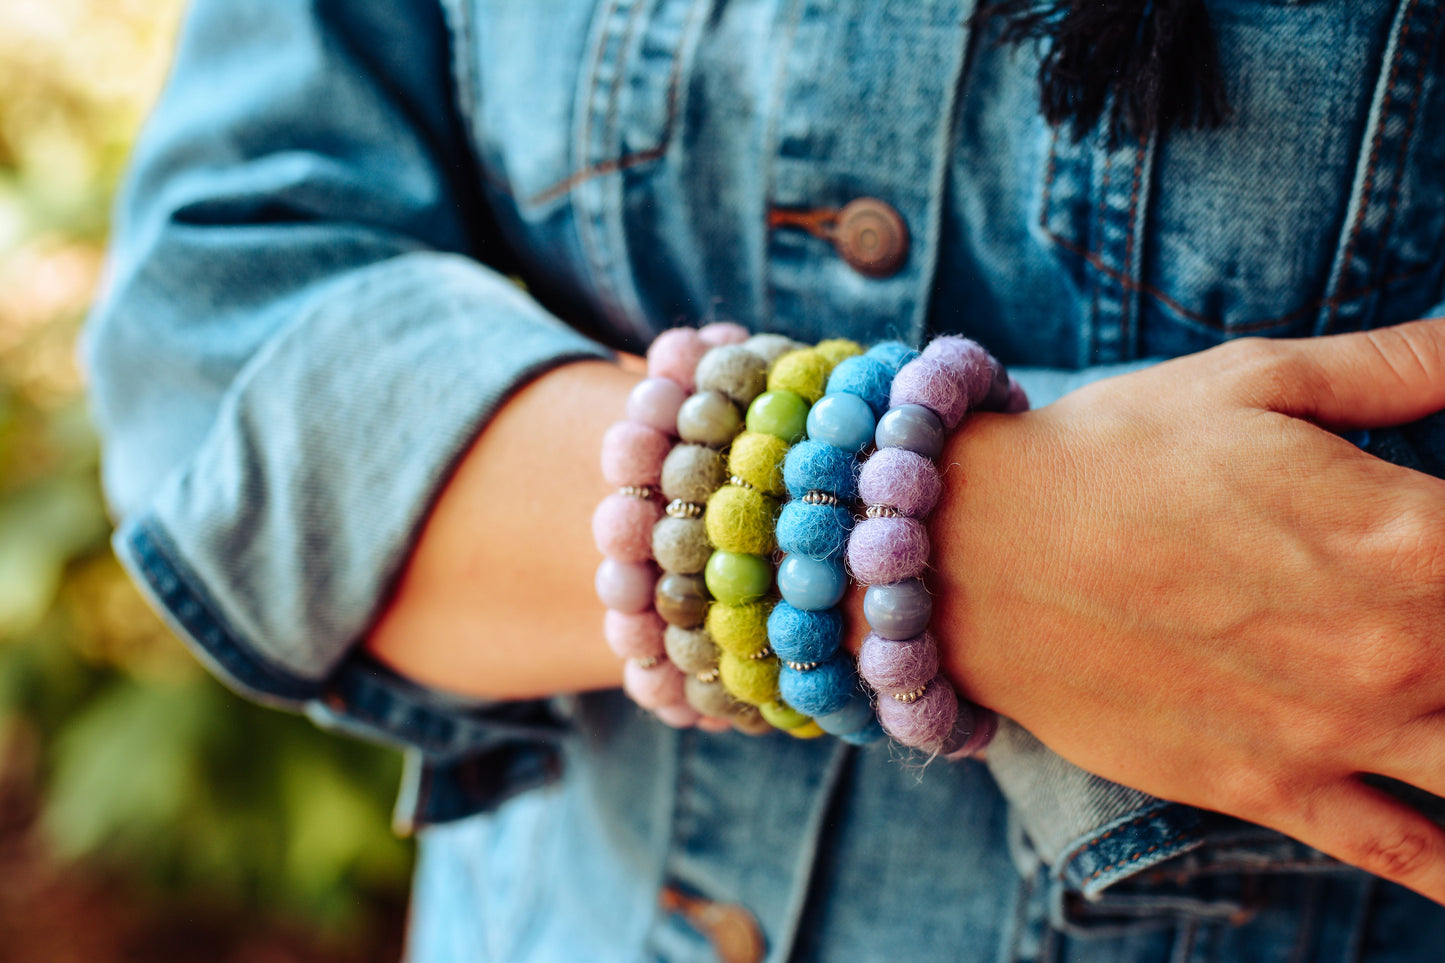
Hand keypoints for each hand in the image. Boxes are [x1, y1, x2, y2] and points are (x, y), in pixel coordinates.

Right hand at [930, 318, 1444, 902]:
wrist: (974, 551)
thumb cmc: (1114, 454)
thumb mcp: (1253, 379)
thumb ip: (1397, 365)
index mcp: (1412, 532)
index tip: (1441, 539)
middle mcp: (1396, 648)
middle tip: (1427, 610)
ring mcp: (1336, 734)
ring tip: (1443, 703)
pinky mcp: (1268, 789)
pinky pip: (1408, 856)